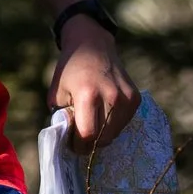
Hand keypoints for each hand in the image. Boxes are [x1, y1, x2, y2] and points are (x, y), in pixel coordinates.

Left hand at [53, 24, 138, 148]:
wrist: (92, 46)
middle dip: (90, 144)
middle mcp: (111, 96)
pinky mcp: (136, 98)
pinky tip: (103, 114)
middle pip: (103, 138)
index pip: (88, 134)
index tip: (73, 146)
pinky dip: (112, 125)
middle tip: (80, 138)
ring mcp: (126, 98)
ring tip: (91, 123)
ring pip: (115, 133)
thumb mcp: (57, 94)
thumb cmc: (70, 71)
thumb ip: (63, 118)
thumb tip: (69, 140)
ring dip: (102, 135)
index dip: (79, 145)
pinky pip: (123, 123)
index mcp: (88, 95)